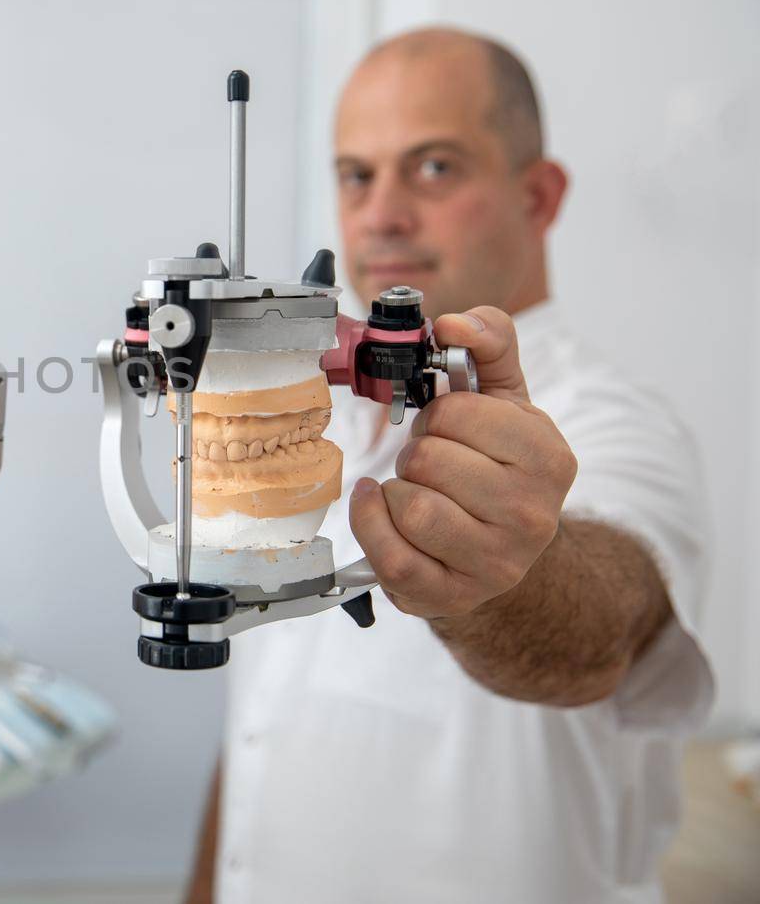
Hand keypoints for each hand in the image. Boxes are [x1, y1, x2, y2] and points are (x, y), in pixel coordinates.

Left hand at [349, 306, 576, 617]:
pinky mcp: (451, 595)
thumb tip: (453, 324)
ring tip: (416, 491)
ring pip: (410, 505)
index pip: (459, 414)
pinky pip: (390, 554)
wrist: (500, 550)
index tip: (452, 429)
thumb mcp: (504, 400)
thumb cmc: (493, 466)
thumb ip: (488, 342)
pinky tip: (380, 508)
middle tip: (432, 467)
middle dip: (416, 454)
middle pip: (428, 460)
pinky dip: (371, 523)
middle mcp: (533, 515)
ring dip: (396, 490)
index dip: (440, 415)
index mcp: (549, 458)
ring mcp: (495, 563)